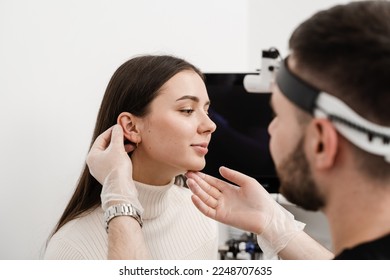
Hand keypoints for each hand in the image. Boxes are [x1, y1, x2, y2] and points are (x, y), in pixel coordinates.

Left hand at [86, 124, 132, 184]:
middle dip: (118, 140)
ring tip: (131, 145)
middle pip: (106, 146)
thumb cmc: (117, 168)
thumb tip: (117, 127)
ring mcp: (100, 170)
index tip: (120, 127)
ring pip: (110, 154)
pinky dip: (120, 156)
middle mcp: (94, 163)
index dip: (112, 131)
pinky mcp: (108, 175)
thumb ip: (117, 136)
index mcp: (92, 155)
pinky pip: (113, 161)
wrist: (121, 188)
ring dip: (120, 147)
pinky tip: (128, 154)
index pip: (101, 138)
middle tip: (127, 136)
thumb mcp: (117, 148)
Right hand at [186, 166, 303, 258]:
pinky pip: (207, 210)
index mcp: (230, 190)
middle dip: (197, 182)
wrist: (268, 216)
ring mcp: (222, 208)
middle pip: (206, 189)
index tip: (194, 171)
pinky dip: (200, 204)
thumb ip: (233, 175)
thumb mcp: (247, 182)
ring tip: (189, 182)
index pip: (212, 182)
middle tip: (187, 174)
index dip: (203, 177)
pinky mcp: (222, 217)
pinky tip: (193, 196)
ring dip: (196, 190)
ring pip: (205, 198)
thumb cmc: (262, 200)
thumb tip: (220, 168)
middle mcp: (224, 199)